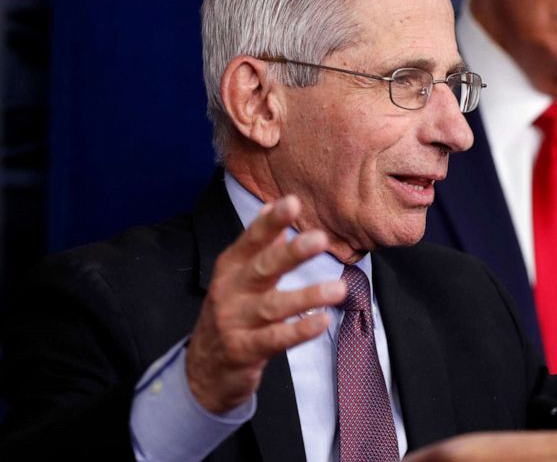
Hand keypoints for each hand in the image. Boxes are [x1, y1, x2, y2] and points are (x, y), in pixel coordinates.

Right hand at [186, 195, 345, 412]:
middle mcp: (231, 291)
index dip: (271, 222)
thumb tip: (271, 205)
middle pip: (262, 268)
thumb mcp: (237, 275)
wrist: (204, 369)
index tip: (292, 202)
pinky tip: (322, 321)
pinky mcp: (244, 350)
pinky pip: (275, 339)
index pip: (252, 240)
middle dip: (291, 253)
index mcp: (231, 268)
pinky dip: (299, 330)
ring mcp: (235, 322)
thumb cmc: (230, 312)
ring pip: (273, 306)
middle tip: (319, 239)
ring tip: (338, 288)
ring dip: (307, 296)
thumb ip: (258, 243)